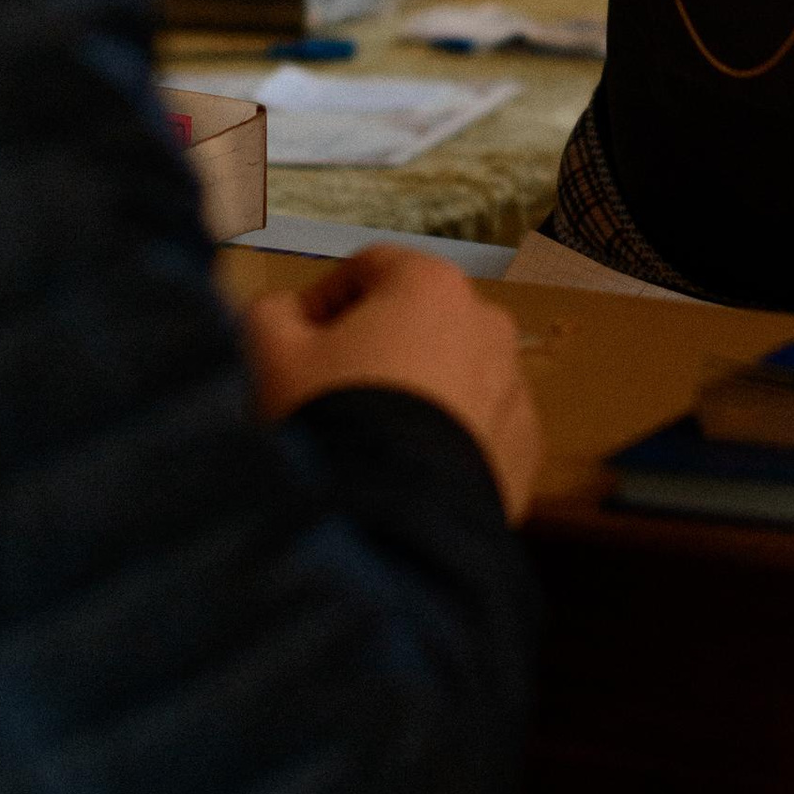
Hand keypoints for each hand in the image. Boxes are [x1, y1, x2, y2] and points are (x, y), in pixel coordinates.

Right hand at [244, 245, 543, 519]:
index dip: (324, 300)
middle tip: (330, 393)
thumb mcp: (269, 354)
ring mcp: (514, 389)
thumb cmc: (329, 421)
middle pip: (417, 321)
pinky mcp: (524, 451)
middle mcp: (488, 325)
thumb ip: (273, 312)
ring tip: (370, 439)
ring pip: (451, 375)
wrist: (388, 526)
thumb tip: (287, 316)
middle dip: (374, 347)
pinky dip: (446, 440)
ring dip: (414, 392)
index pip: (370, 268)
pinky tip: (406, 472)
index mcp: (431, 284)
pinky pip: (476, 429)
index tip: (296, 341)